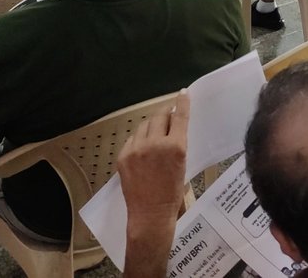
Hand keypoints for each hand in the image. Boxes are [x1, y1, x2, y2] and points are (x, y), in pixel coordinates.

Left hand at [118, 91, 189, 226]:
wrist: (150, 214)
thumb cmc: (171, 194)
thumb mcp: (182, 165)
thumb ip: (177, 144)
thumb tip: (172, 128)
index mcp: (175, 147)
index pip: (180, 116)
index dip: (182, 103)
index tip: (183, 93)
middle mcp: (155, 144)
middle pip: (160, 116)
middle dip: (165, 114)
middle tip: (169, 117)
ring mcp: (137, 149)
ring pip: (144, 125)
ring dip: (152, 126)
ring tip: (155, 134)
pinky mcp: (123, 156)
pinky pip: (133, 138)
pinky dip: (139, 139)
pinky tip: (143, 148)